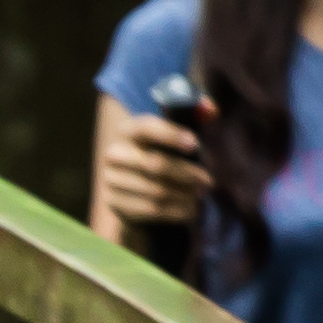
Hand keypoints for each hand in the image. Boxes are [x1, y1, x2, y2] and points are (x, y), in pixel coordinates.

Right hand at [86, 93, 206, 249]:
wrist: (132, 183)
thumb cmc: (161, 151)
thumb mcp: (174, 131)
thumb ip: (194, 114)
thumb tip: (211, 110)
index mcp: (128, 130)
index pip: (148, 128)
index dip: (171, 135)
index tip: (195, 144)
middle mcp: (114, 154)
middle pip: (155, 164)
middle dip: (186, 174)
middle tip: (208, 181)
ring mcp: (111, 180)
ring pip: (156, 191)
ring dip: (184, 196)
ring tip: (200, 196)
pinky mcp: (115, 204)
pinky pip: (151, 210)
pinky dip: (176, 212)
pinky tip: (190, 210)